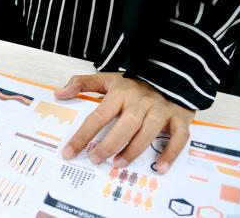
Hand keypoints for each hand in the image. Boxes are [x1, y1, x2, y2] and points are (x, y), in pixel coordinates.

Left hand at [55, 73, 194, 173]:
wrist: (171, 72)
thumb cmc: (134, 83)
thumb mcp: (107, 78)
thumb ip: (82, 84)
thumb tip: (58, 94)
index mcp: (121, 93)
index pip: (98, 116)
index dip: (82, 136)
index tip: (68, 153)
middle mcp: (141, 102)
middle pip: (125, 125)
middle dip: (109, 144)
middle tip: (96, 159)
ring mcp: (162, 109)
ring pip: (149, 131)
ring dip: (134, 150)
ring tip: (118, 164)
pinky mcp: (180, 117)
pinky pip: (179, 137)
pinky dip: (171, 153)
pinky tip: (160, 168)